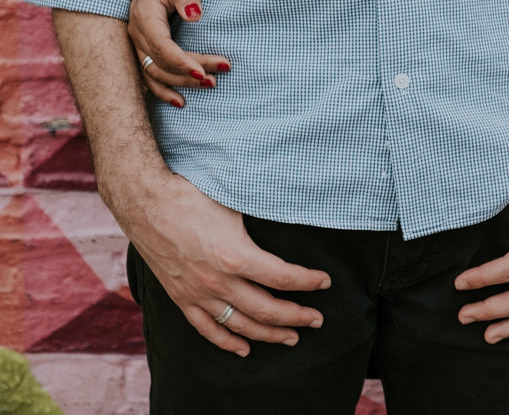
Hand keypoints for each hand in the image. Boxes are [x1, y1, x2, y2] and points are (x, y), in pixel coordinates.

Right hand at [122, 170, 330, 355]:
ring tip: (292, 337)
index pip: (282, 277)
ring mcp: (198, 294)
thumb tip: (293, 202)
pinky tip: (243, 349)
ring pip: (241, 325)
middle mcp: (218, 282)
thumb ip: (262, 209)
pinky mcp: (182, 298)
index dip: (307, 282)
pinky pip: (208, 329)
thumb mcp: (234, 199)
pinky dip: (228, 342)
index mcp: (236, 256)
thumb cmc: (192, 195)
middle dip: (296, 317)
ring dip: (269, 334)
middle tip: (316, 319)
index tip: (325, 282)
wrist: (146, 203)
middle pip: (266, 310)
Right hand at [128, 0, 228, 105]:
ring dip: (180, 82)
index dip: (182, 62)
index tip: (205, 72)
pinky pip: (148, 74)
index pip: (161, 47)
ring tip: (210, 85)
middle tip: (218, 77)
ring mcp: (138, 42)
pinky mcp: (143, 46)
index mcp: (144, 15)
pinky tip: (179, 101)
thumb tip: (195, 15)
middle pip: (162, 63)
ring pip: (155, 72)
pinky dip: (162, 90)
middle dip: (190, 73)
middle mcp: (137, 32)